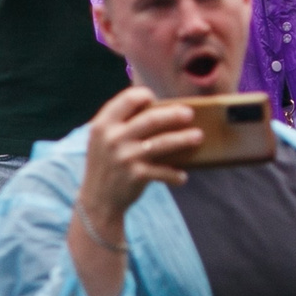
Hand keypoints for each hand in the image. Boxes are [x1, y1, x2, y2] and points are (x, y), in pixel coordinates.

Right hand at [77, 87, 201, 228]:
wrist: (97, 199)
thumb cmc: (106, 164)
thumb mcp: (101, 139)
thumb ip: (119, 123)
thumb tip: (153, 106)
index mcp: (103, 124)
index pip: (128, 99)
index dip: (144, 95)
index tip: (155, 99)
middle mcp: (113, 138)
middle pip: (151, 119)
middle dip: (174, 114)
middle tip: (189, 114)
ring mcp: (125, 156)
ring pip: (162, 142)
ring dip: (184, 139)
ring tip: (198, 136)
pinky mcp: (137, 175)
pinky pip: (164, 171)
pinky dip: (176, 174)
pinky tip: (182, 176)